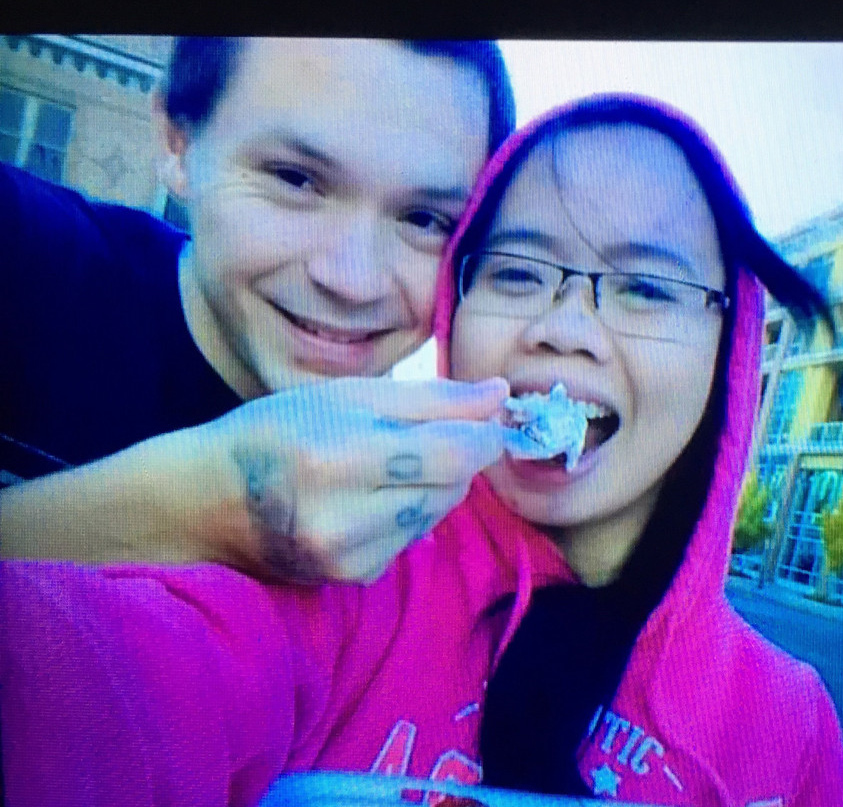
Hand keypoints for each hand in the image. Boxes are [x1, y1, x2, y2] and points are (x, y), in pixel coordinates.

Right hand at [198, 376, 508, 582]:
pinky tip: (370, 498)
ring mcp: (349, 558)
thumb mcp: (348, 396)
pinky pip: (412, 539)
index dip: (485, 436)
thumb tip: (501, 396)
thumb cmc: (276, 431)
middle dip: (459, 457)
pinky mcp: (353, 580)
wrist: (207, 502)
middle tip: (430, 433)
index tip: (488, 418)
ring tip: (389, 464)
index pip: (454, 455)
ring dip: (433, 485)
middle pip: (452, 487)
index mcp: (341, 458)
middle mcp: (346, 519)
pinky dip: (408, 514)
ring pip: (437, 514)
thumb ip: (432, 398)